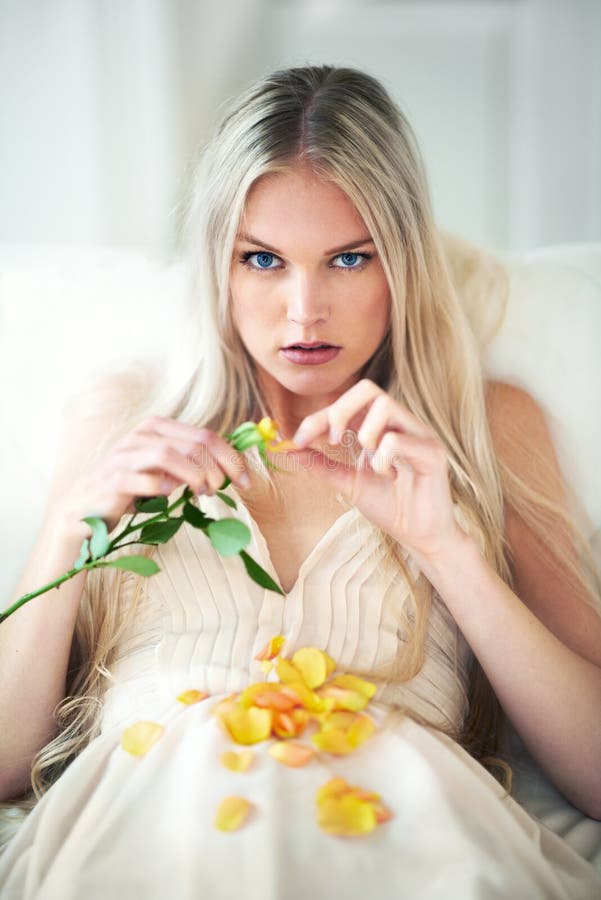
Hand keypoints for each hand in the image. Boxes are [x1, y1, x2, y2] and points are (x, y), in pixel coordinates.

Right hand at [55, 416, 250, 536]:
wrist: (84, 508)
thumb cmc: (130, 488)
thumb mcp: (163, 469)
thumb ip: (189, 461)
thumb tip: (230, 466)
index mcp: (156, 428)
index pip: (205, 435)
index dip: (231, 457)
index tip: (246, 480)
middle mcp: (140, 436)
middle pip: (193, 443)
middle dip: (217, 468)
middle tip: (222, 489)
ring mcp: (124, 456)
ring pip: (168, 455)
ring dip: (194, 475)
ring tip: (202, 492)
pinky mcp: (111, 480)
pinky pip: (140, 478)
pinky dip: (160, 486)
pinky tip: (169, 494)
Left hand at [291, 379, 463, 560]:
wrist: (420, 537)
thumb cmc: (390, 507)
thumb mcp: (349, 484)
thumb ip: (322, 466)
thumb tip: (289, 450)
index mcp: (379, 427)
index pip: (345, 404)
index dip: (317, 417)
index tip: (296, 440)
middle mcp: (400, 423)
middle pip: (367, 389)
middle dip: (340, 411)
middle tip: (332, 440)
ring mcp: (419, 434)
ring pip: (385, 405)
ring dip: (365, 432)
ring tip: (368, 459)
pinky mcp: (433, 452)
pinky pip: (398, 439)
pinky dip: (383, 458)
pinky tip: (389, 477)